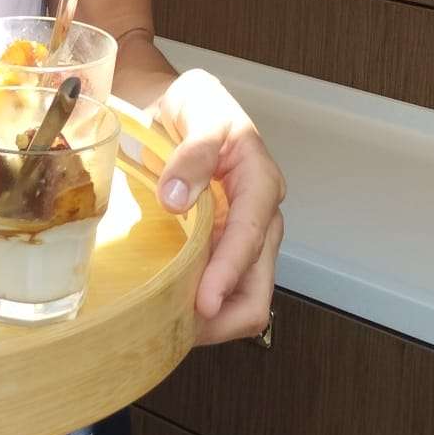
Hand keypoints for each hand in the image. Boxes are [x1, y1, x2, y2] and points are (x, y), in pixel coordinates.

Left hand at [149, 67, 284, 346]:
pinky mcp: (226, 247)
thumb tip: (177, 198)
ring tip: (172, 329)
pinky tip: (174, 314)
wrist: (174, 105)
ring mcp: (245, 236)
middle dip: (224, 315)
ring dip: (213, 320)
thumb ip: (193, 152)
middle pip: (259, 285)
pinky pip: (225, 290)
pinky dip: (205, 310)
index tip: (202, 302)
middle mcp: (261, 215)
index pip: (250, 236)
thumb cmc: (191, 104)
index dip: (227, 273)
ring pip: (246, 298)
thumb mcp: (196, 107)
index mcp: (260, 179)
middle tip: (180, 329)